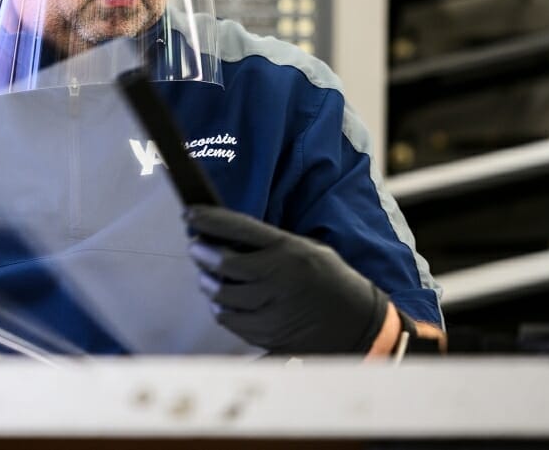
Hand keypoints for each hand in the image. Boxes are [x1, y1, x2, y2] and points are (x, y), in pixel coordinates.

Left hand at [186, 205, 389, 354]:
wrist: (358, 322)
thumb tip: (225, 239)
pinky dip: (220, 309)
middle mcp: (279, 277)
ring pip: (221, 294)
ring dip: (207, 283)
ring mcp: (273, 308)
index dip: (210, 219)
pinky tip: (222, 302)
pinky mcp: (269, 333)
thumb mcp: (306, 248)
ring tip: (207, 275)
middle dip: (201, 253)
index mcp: (288, 250)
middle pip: (223, 264)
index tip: (190, 215)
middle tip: (196, 247)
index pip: (240, 228)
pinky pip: (230, 320)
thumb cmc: (329, 279)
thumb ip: (269, 245)